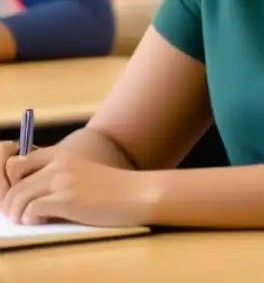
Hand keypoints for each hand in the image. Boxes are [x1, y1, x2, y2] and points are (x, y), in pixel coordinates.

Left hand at [0, 148, 153, 226]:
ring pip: (18, 198)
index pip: (18, 163)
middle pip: (14, 184)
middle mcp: (59, 164)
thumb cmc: (112, 188)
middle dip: (10, 203)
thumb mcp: (82, 173)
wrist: (138, 194)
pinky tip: (43, 221)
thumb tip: (27, 194)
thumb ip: (58, 176)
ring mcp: (63, 181)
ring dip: (17, 214)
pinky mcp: (66, 199)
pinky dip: (31, 220)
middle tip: (18, 215)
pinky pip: (31, 210)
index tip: (19, 196)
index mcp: (62, 155)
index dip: (13, 182)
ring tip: (29, 220)